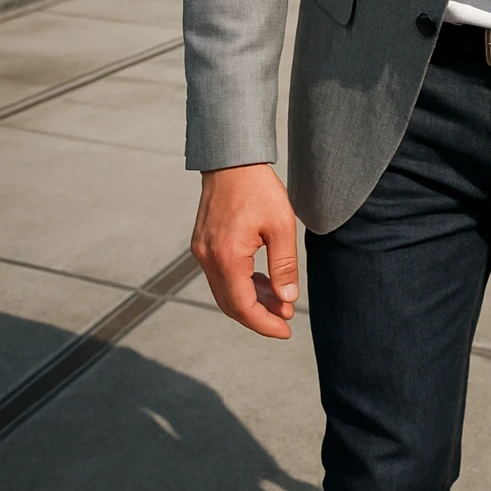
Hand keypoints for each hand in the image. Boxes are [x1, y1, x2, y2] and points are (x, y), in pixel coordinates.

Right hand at [190, 162, 299, 337]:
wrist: (231, 159)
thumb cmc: (259, 188)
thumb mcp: (281, 225)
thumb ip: (284, 265)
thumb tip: (287, 300)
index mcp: (227, 257)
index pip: (243, 307)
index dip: (264, 323)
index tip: (286, 331)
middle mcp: (208, 258)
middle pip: (231, 304)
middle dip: (259, 315)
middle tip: (287, 318)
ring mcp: (202, 251)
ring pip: (224, 291)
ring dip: (251, 300)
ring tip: (280, 300)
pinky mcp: (203, 244)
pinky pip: (220, 275)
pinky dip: (240, 284)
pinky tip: (262, 281)